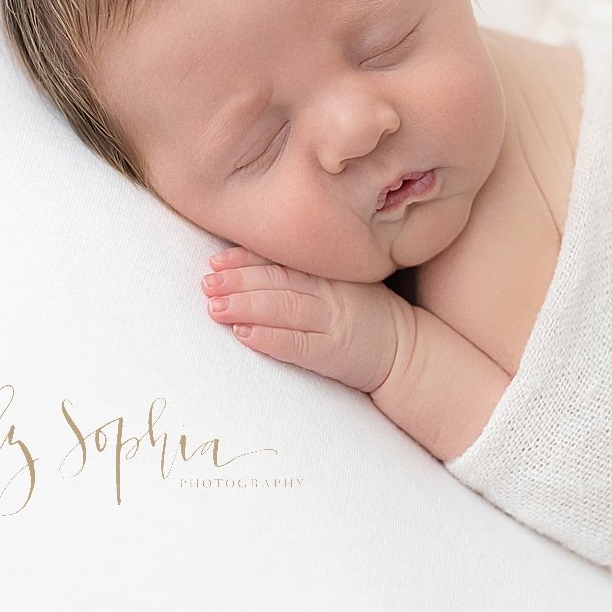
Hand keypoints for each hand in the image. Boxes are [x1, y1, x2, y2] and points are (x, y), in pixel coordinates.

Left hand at [199, 246, 413, 395]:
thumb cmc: (365, 314)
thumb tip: (250, 267)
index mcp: (328, 272)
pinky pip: (297, 344)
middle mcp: (329, 292)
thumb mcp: (340, 283)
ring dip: (246, 307)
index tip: (217, 260)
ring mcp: (332, 322)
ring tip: (215, 308)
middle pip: (278, 281)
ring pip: (284, 309)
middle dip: (238, 281)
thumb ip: (303, 274)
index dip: (247, 259)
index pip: (282, 260)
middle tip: (207, 283)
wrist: (404, 350)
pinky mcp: (332, 353)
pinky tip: (244, 335)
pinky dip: (269, 338)